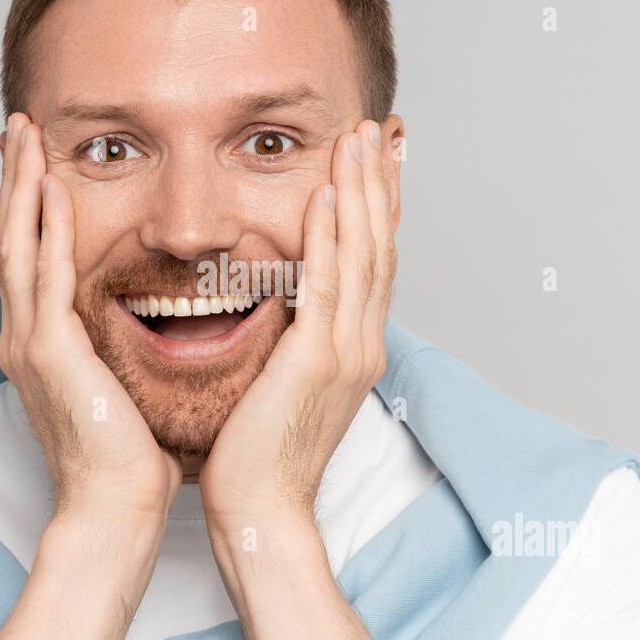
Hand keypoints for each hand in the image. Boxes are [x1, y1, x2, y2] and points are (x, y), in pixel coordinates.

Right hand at [0, 114, 181, 526]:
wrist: (114, 508)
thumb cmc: (128, 456)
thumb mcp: (122, 384)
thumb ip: (119, 344)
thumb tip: (158, 314)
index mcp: (44, 343)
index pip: (33, 256)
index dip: (30, 205)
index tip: (38, 160)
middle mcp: (26, 336)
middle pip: (13, 238)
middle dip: (15, 179)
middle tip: (17, 127)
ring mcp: (31, 343)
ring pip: (17, 245)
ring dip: (20, 187)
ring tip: (23, 136)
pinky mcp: (49, 354)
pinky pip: (44, 278)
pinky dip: (45, 231)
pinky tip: (50, 191)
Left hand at [198, 118, 395, 532]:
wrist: (260, 509)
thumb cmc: (259, 453)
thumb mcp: (281, 383)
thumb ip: (289, 337)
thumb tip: (275, 300)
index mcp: (353, 348)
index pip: (373, 263)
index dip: (378, 209)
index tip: (376, 162)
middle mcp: (362, 343)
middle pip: (380, 247)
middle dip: (379, 184)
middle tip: (378, 130)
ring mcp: (346, 351)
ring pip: (364, 255)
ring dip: (361, 192)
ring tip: (358, 139)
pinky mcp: (318, 360)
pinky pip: (329, 285)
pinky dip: (332, 236)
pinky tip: (327, 194)